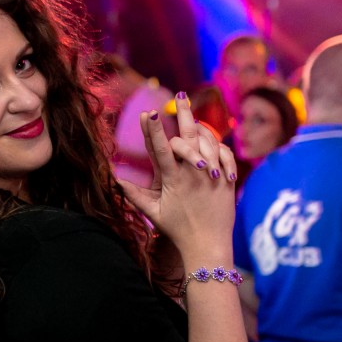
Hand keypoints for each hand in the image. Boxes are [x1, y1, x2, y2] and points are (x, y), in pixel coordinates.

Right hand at [118, 92, 238, 255]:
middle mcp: (193, 173)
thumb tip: (114, 180)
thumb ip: (134, 194)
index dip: (153, 129)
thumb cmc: (178, 230)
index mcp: (173, 179)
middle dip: (183, 113)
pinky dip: (217, 144)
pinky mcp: (226, 179)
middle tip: (180, 96)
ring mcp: (212, 175)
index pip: (161, 148)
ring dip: (200, 126)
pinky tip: (210, 138)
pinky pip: (224, 153)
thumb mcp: (153, 213)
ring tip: (193, 117)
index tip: (148, 112)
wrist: (208, 245)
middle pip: (188, 136)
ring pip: (207, 141)